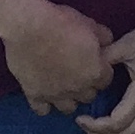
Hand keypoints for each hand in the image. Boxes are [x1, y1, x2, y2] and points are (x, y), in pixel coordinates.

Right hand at [0, 0, 117, 114]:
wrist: (28, 27)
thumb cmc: (62, 23)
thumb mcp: (89, 23)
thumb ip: (103, 37)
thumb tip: (106, 43)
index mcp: (95, 72)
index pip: (106, 80)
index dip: (101, 70)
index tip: (95, 62)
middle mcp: (78, 89)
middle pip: (89, 96)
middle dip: (87, 85)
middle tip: (79, 72)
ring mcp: (55, 95)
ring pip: (69, 108)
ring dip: (69, 98)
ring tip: (63, 85)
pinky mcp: (34, 95)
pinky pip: (42, 110)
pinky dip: (44, 104)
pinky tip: (44, 92)